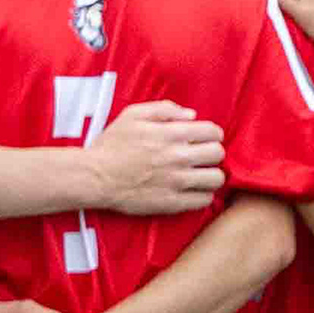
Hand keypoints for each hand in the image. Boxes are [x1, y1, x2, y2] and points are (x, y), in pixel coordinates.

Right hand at [76, 100, 226, 215]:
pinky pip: (203, 201)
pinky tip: (192, 190)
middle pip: (218, 154)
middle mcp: (177, 157)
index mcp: (170, 134)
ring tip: (201, 174)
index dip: (213, 133)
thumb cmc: (112, 145)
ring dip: (211, 175)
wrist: (94, 178)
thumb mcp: (132, 115)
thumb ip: (164, 109)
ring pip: (216, 179)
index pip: (213, 132)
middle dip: (213, 152)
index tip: (205, 138)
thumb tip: (190, 115)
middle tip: (202, 156)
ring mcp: (176, 182)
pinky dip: (203, 195)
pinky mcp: (171, 203)